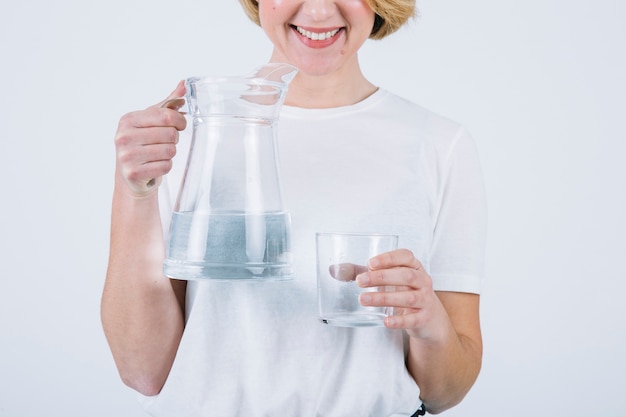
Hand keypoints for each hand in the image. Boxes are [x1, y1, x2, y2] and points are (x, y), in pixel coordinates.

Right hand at [114, 81, 186, 196]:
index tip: (180, 125)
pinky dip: (166, 166)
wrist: (130, 175)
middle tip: (166, 142)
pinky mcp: (133, 173)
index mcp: (128, 120)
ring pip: (170, 151)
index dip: (180, 120)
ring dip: (170, 153)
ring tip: (159, 154)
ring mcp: (127, 156)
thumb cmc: (142, 144)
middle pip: (170, 134)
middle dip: (174, 139)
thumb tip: (184, 84)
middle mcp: (124, 136)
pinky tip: (156, 165)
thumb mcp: (152, 121)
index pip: (166, 115)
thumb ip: (168, 103)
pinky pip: (166, 166)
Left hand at [356, 249, 446, 339]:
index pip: (406, 256)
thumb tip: (334, 270)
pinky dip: (399, 320)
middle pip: (406, 276)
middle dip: (382, 277)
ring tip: (363, 299)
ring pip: (408, 297)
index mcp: (414, 267)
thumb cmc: (404, 292)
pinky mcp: (424, 318)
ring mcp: (425, 300)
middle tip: (360, 281)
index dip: (388, 258)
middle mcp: (423, 281)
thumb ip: (364, 273)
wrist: (429, 318)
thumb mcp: (390, 280)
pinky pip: (413, 319)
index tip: (370, 263)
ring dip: (384, 298)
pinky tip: (386, 320)